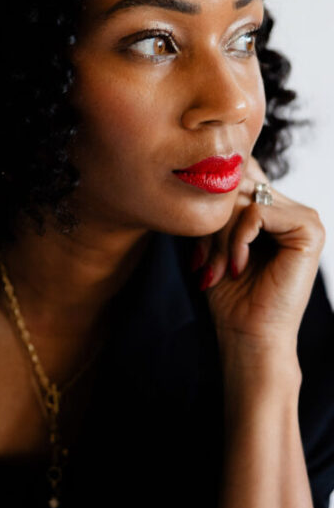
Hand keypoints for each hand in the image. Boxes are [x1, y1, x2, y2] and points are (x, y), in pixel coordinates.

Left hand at [190, 155, 325, 355]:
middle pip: (235, 187)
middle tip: (203, 263)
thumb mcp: (213, 241)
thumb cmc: (229, 294)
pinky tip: (236, 267)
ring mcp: (305, 216)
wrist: (247, 335)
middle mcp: (291, 208)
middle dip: (209, 226)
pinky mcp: (310, 228)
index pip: (235, 179)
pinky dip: (237, 240)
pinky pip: (257, 212)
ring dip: (219, 237)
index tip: (197, 248)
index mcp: (272, 208)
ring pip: (243, 200)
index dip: (209, 206)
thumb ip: (215, 208)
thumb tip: (200, 171)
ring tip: (215, 268)